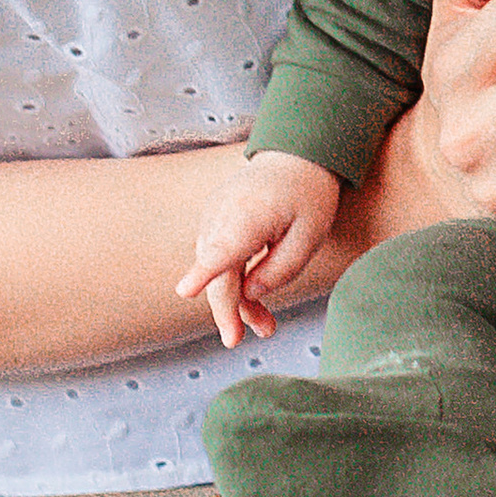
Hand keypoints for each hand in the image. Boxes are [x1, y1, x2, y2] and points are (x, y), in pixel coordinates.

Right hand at [178, 152, 342, 346]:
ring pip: (214, 270)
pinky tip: (251, 299)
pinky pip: (216, 258)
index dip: (204, 273)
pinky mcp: (213, 221)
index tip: (185, 289)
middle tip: (237, 340)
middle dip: (226, 311)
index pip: (223, 249)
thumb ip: (280, 270)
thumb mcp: (310, 237)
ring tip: (264, 325)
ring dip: (233, 301)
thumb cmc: (308, 195)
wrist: (295, 156)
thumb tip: (250, 295)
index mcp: (250, 216)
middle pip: (216, 272)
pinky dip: (230, 281)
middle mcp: (222, 215)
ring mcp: (213, 216)